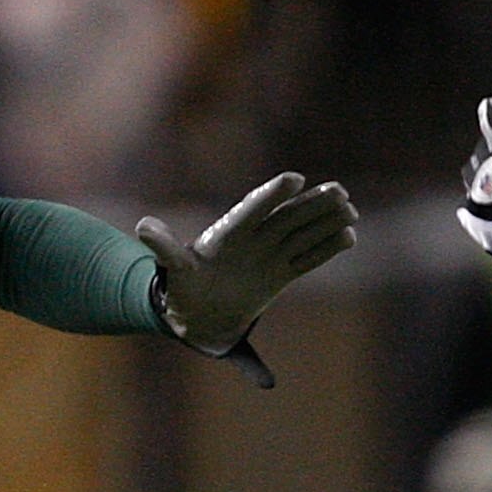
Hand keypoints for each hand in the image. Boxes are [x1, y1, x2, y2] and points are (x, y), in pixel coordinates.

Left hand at [138, 172, 357, 388]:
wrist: (196, 312)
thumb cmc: (182, 286)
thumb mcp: (172, 268)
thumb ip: (164, 247)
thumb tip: (142, 227)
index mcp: (229, 233)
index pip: (253, 208)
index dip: (273, 194)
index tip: (295, 179)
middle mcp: (254, 239)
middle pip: (287, 217)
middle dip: (312, 204)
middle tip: (338, 191)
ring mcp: (270, 255)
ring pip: (303, 233)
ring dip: (325, 221)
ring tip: (349, 208)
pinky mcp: (281, 274)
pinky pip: (307, 259)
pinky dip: (326, 249)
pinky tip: (348, 236)